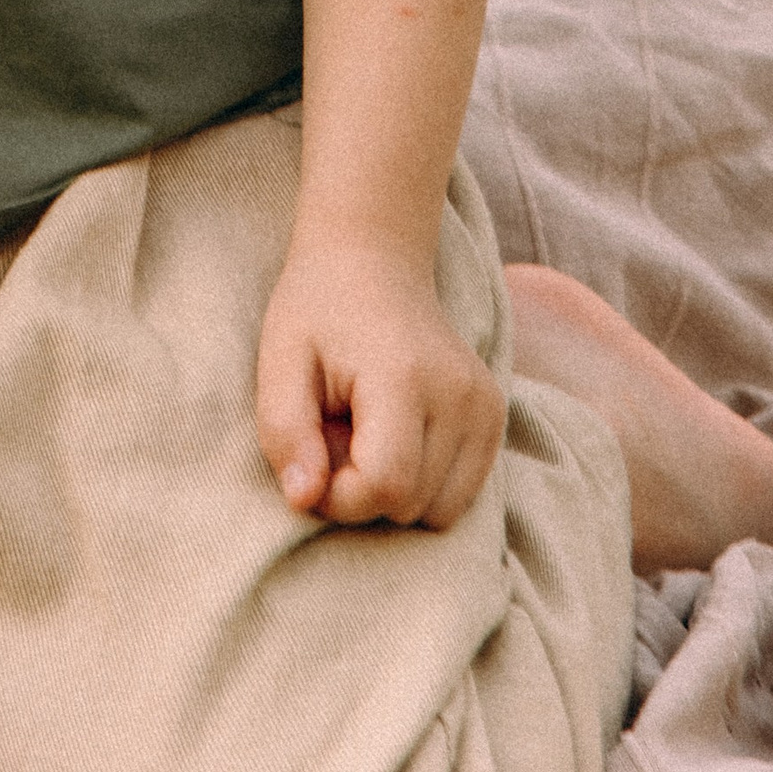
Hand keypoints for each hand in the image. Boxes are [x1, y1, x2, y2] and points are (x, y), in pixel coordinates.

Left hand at [255, 235, 505, 532]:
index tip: (312, 460)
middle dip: (362, 489)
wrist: (373, 259)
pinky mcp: (493, 416)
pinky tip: (397, 437)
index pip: (385, 486)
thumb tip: (304, 500)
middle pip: (411, 505)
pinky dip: (424, 484)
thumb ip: (285, 433)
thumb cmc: (318, 311)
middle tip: (337, 430)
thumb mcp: (279, 361)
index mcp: (405, 377)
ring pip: (440, 512)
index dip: (338, 496)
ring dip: (395, 491)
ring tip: (367, 434)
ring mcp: (485, 406)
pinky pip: (461, 495)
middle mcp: (459, 395)